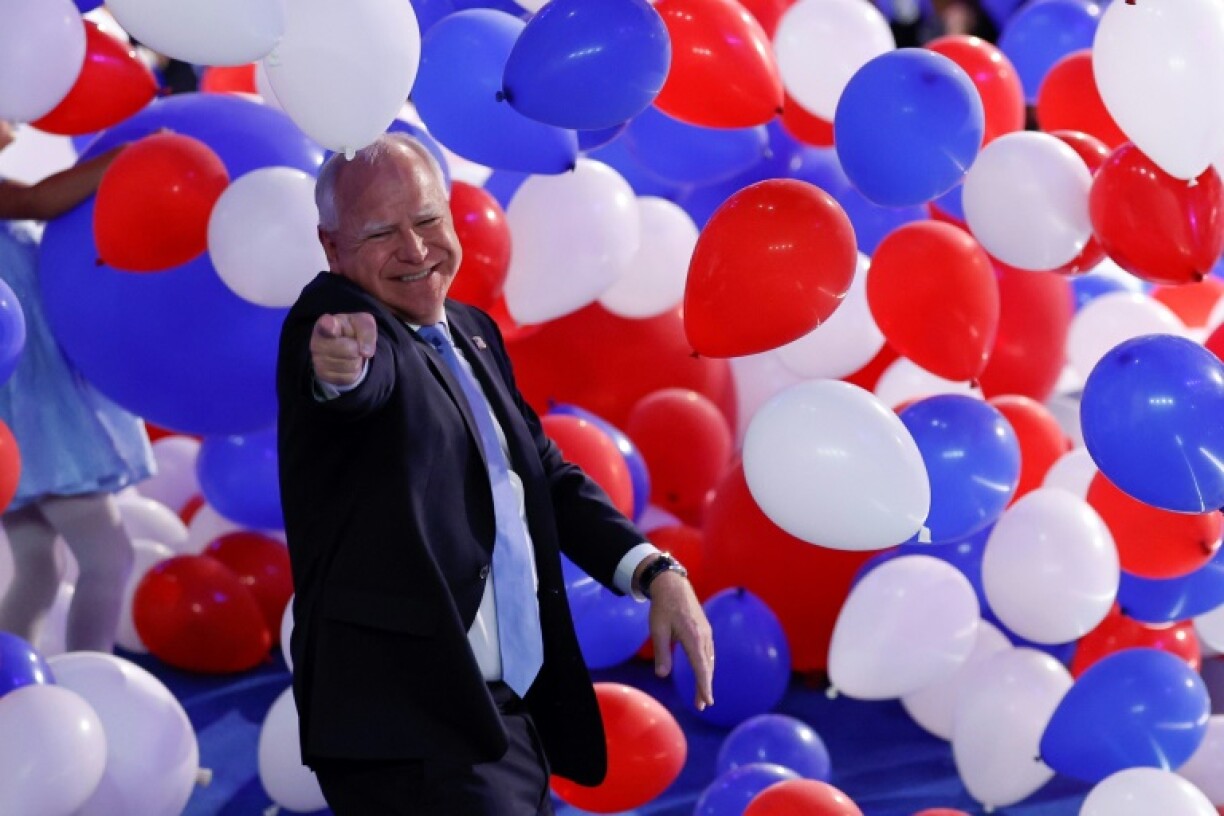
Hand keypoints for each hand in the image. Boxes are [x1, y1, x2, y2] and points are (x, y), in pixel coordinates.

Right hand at [311, 312, 376, 386]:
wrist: (345, 348)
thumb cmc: (352, 331)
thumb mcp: (363, 323)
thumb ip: (366, 330)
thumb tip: (365, 352)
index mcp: (326, 324)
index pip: (326, 325)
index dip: (330, 326)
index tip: (332, 327)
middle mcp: (317, 342)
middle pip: (349, 349)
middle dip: (357, 347)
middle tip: (353, 343)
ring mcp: (318, 360)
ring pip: (352, 365)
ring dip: (357, 360)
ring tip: (350, 353)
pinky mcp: (324, 375)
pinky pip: (349, 377)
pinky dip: (354, 372)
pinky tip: (347, 363)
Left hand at [647, 569, 713, 710]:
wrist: (673, 585)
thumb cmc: (663, 607)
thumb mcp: (657, 630)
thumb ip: (661, 653)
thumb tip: (662, 675)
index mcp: (693, 637)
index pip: (701, 668)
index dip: (704, 686)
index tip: (707, 701)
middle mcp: (704, 636)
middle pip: (707, 667)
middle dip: (705, 687)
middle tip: (702, 705)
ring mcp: (706, 632)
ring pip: (710, 660)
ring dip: (707, 677)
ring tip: (702, 694)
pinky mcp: (705, 629)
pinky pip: (709, 652)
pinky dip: (707, 665)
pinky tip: (704, 671)